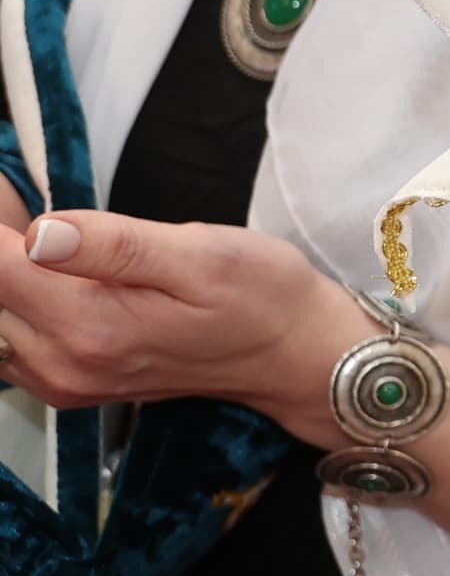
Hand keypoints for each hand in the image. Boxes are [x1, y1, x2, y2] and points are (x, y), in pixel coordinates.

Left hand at [0, 210, 367, 427]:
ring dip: (11, 275)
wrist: (294, 355)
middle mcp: (63, 362)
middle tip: (34, 206)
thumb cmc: (261, 297)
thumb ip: (116, 245)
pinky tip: (55, 278)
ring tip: (55, 245)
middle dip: (4, 244)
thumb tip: (39, 233)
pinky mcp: (65, 382)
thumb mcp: (205, 255)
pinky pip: (7, 337)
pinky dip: (18, 301)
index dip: (0, 219)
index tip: (20, 192)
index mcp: (90, 325)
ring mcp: (61, 379)